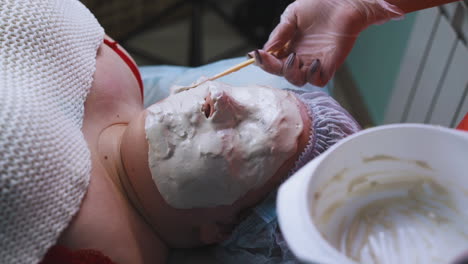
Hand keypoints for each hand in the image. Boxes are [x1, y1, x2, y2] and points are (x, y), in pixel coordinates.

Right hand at [251, 0, 402, 86]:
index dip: (263, 61)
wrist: (344, 1)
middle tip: (273, 57)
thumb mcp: (293, 15)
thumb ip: (280, 33)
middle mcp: (300, 56)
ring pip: (298, 80)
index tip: (257, 54)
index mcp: (289, 46)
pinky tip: (314, 62)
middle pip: (282, 73)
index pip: (272, 60)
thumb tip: (266, 49)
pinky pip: (318, 80)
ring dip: (292, 73)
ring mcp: (315, 62)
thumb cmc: (320, 4)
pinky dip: (312, 76)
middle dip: (273, 68)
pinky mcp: (330, 65)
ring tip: (294, 57)